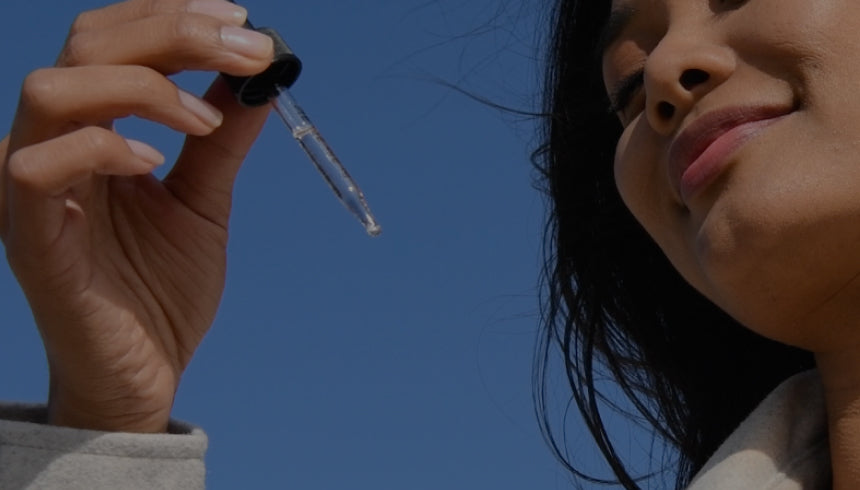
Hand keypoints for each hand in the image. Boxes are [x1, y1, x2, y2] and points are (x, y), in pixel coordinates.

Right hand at [0, 0, 274, 432]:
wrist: (146, 372)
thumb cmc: (162, 288)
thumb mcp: (203, 199)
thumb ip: (222, 138)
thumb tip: (259, 74)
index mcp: (92, 128)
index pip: (113, 39)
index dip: (174, 15)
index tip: (242, 21)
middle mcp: (53, 144)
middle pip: (87, 44)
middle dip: (175, 32)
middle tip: (246, 50)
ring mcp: (30, 189)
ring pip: (52, 89)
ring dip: (142, 85)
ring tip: (204, 121)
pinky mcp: (28, 236)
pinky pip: (35, 167)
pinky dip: (101, 147)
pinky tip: (155, 162)